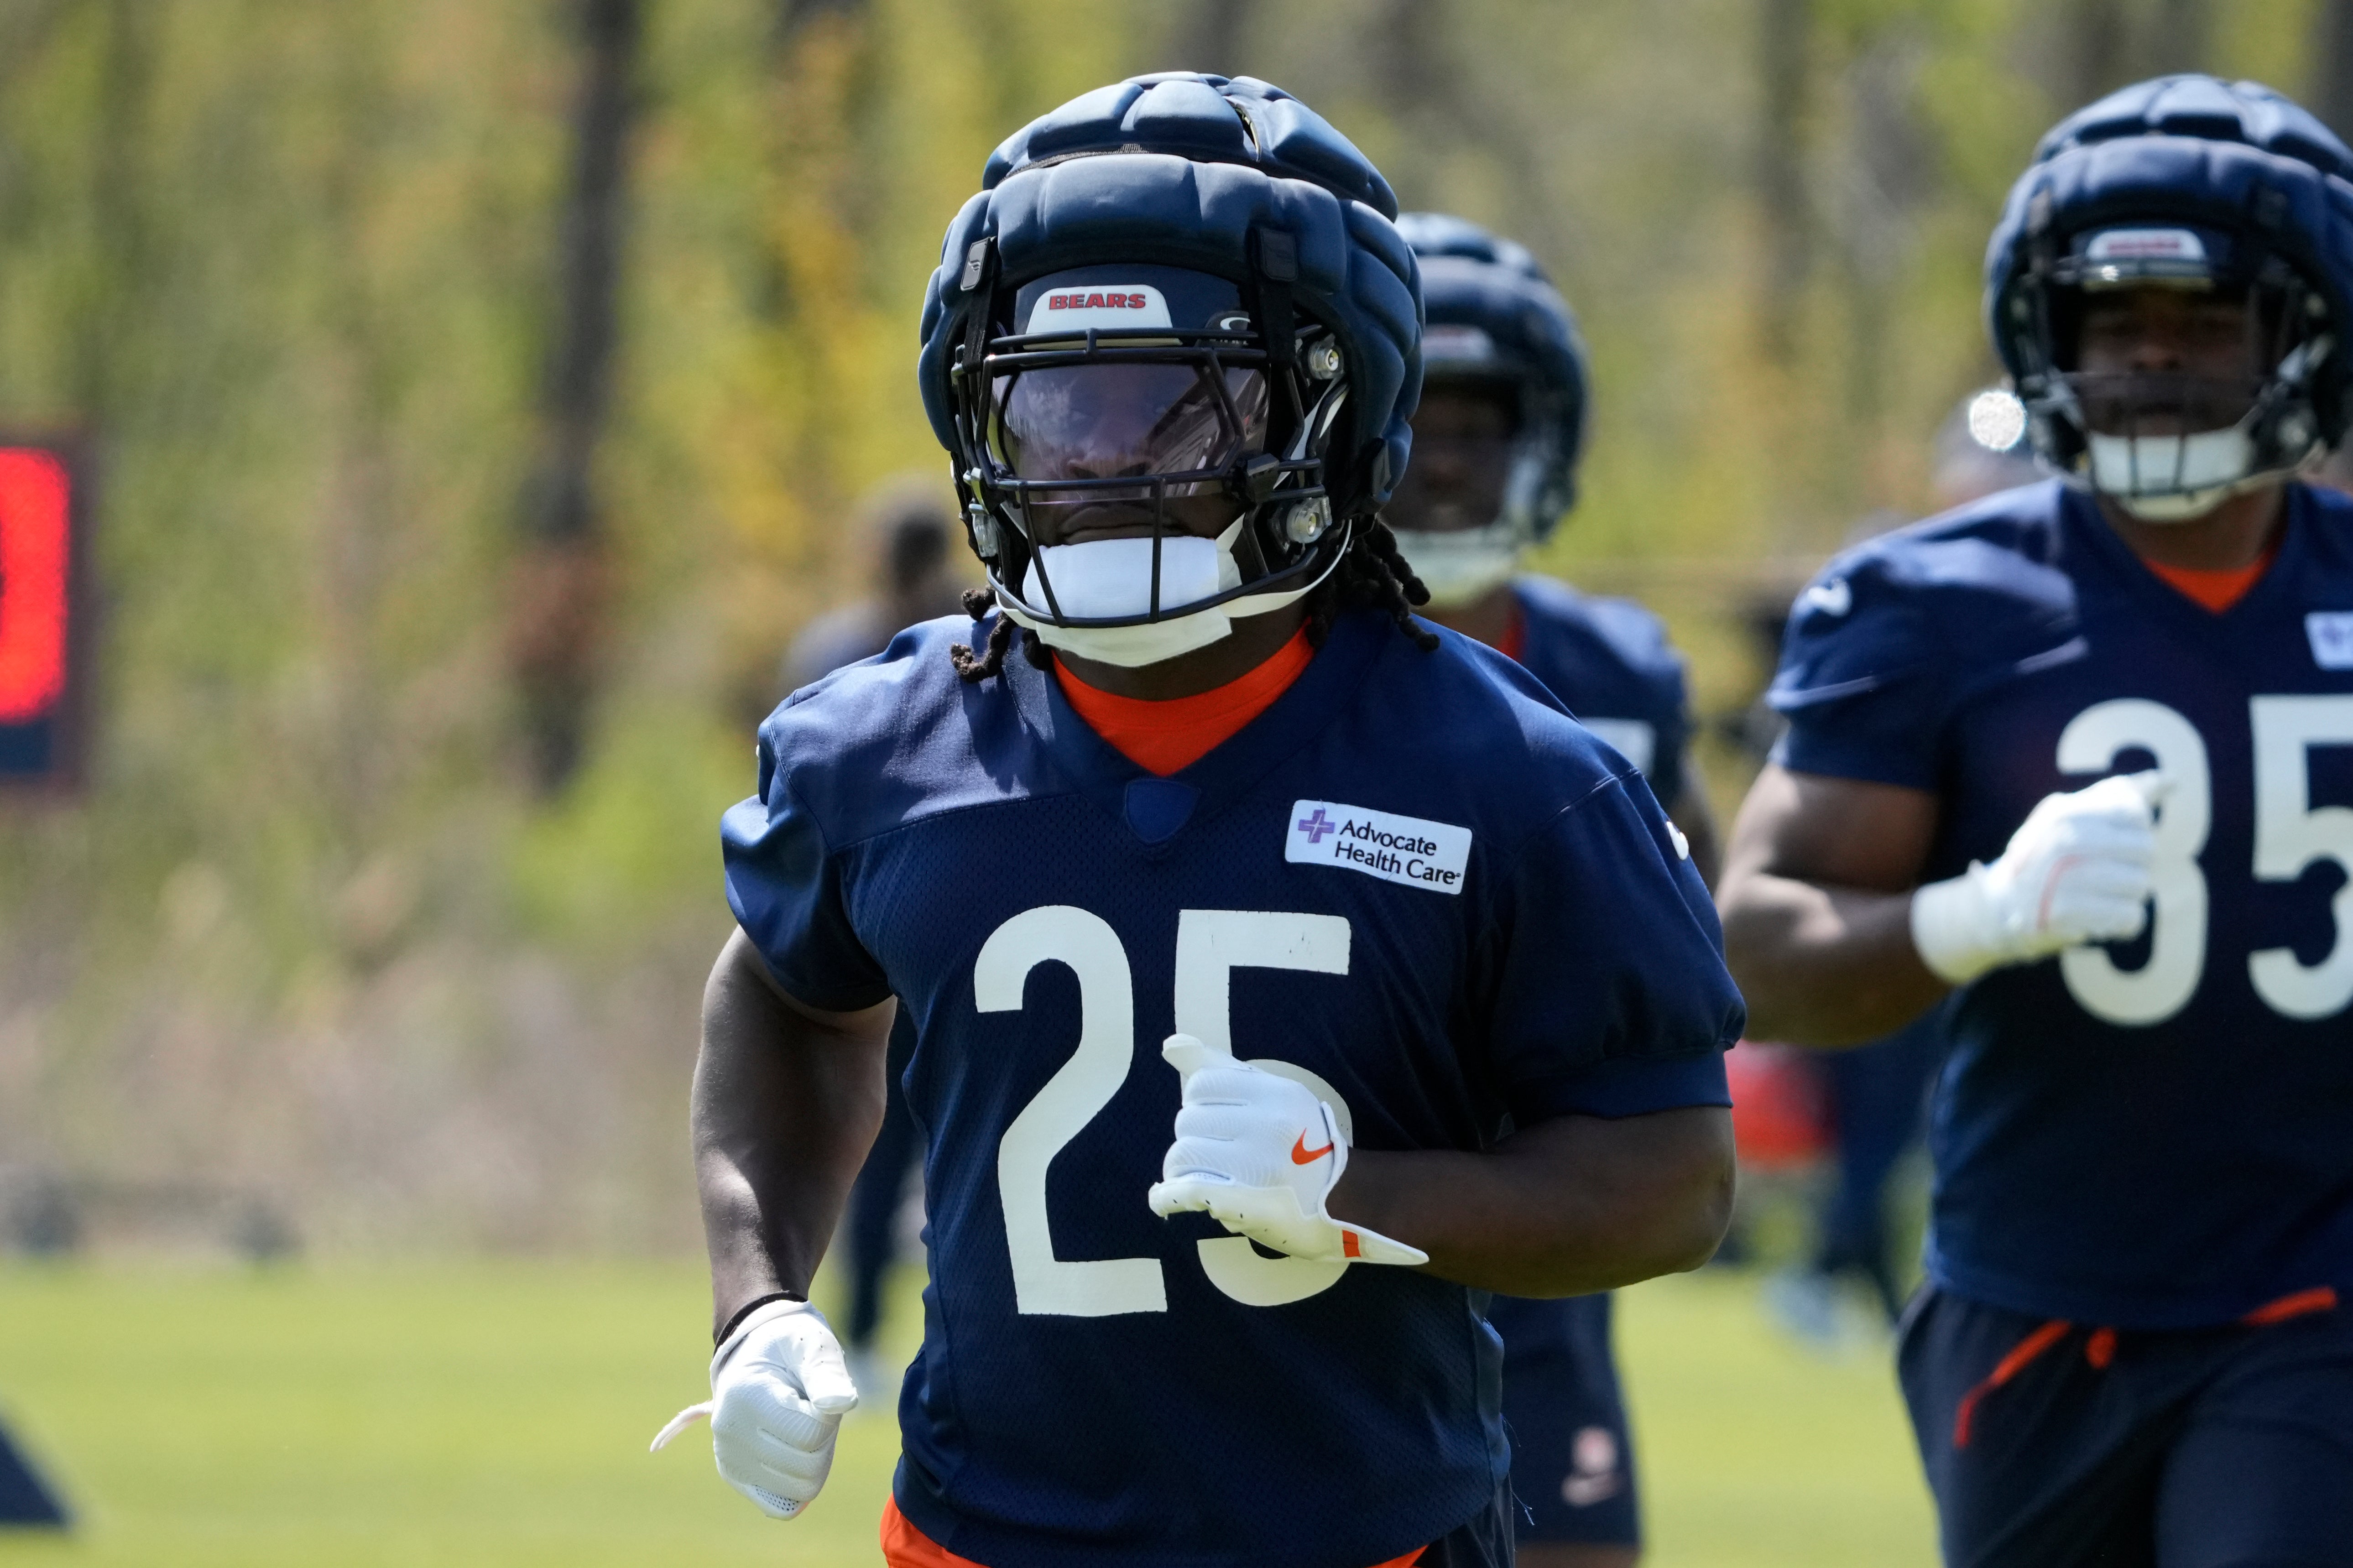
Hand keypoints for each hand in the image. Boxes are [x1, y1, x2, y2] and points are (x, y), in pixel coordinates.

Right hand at [649, 1299, 857, 1518]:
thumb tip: (843, 1403)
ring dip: (813, 1457)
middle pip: (808, 1465)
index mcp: (745, 1395)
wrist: (755, 1352)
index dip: (830, 1415)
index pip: (810, 1432)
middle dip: (823, 1438)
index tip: (820, 1392)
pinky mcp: (733, 1475)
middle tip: (810, 1408)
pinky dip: (798, 1484)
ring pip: (800, 1488)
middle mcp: (729, 1431)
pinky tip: (794, 1452)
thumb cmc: (791, 1348)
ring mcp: (728, 1457)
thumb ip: (827, 1373)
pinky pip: (782, 1506)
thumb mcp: (812, 1345)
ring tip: (799, 1423)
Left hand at [1146, 1033, 1426, 1265]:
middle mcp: (1268, 1125)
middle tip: (1216, 1156)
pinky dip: (1167, 1196)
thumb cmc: (1306, 1145)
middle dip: (1194, 1138)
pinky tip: (1163, 1199)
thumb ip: (1223, 1068)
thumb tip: (1171, 1044)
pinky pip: (1187, 1190)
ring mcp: (1257, 1166)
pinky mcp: (1244, 1203)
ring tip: (1202, 1178)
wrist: (1349, 1201)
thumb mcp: (1275, 1095)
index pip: (1201, 1085)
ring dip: (1182, 1170)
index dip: (1201, 1104)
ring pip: (1182, 1155)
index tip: (1218, 1123)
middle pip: (1188, 1120)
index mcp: (1277, 1094)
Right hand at [1910, 771, 2163, 984]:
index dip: (2135, 833)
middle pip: (2145, 850)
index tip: (2113, 844)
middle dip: (2134, 865)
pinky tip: (2102, 918)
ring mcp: (2062, 878)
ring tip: (2100, 896)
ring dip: (2128, 895)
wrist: (1998, 906)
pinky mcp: (2066, 916)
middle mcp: (2062, 840)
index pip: (2136, 816)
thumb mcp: (2072, 815)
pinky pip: (2131, 917)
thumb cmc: (2046, 857)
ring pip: (2141, 885)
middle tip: (2105, 874)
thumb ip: (2121, 796)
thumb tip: (2171, 780)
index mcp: (2065, 812)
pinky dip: (2123, 922)